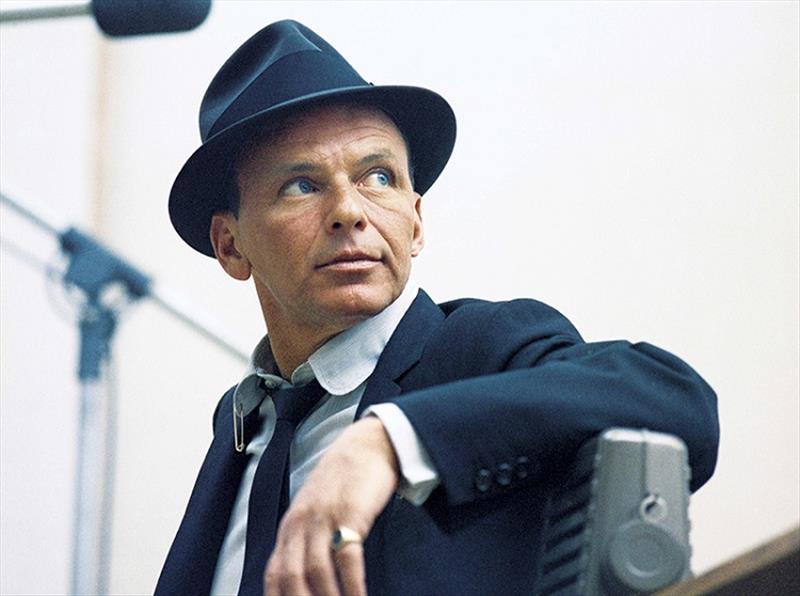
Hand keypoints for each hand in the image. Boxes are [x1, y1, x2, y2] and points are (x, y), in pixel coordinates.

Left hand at [264, 416, 398, 595]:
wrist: (366, 445)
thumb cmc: (343, 483)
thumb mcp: (314, 511)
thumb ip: (305, 541)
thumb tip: (304, 579)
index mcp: (290, 528)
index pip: (274, 576)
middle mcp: (301, 524)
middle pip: (291, 578)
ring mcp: (324, 518)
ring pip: (316, 571)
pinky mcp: (349, 513)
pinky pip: (347, 557)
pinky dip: (352, 585)